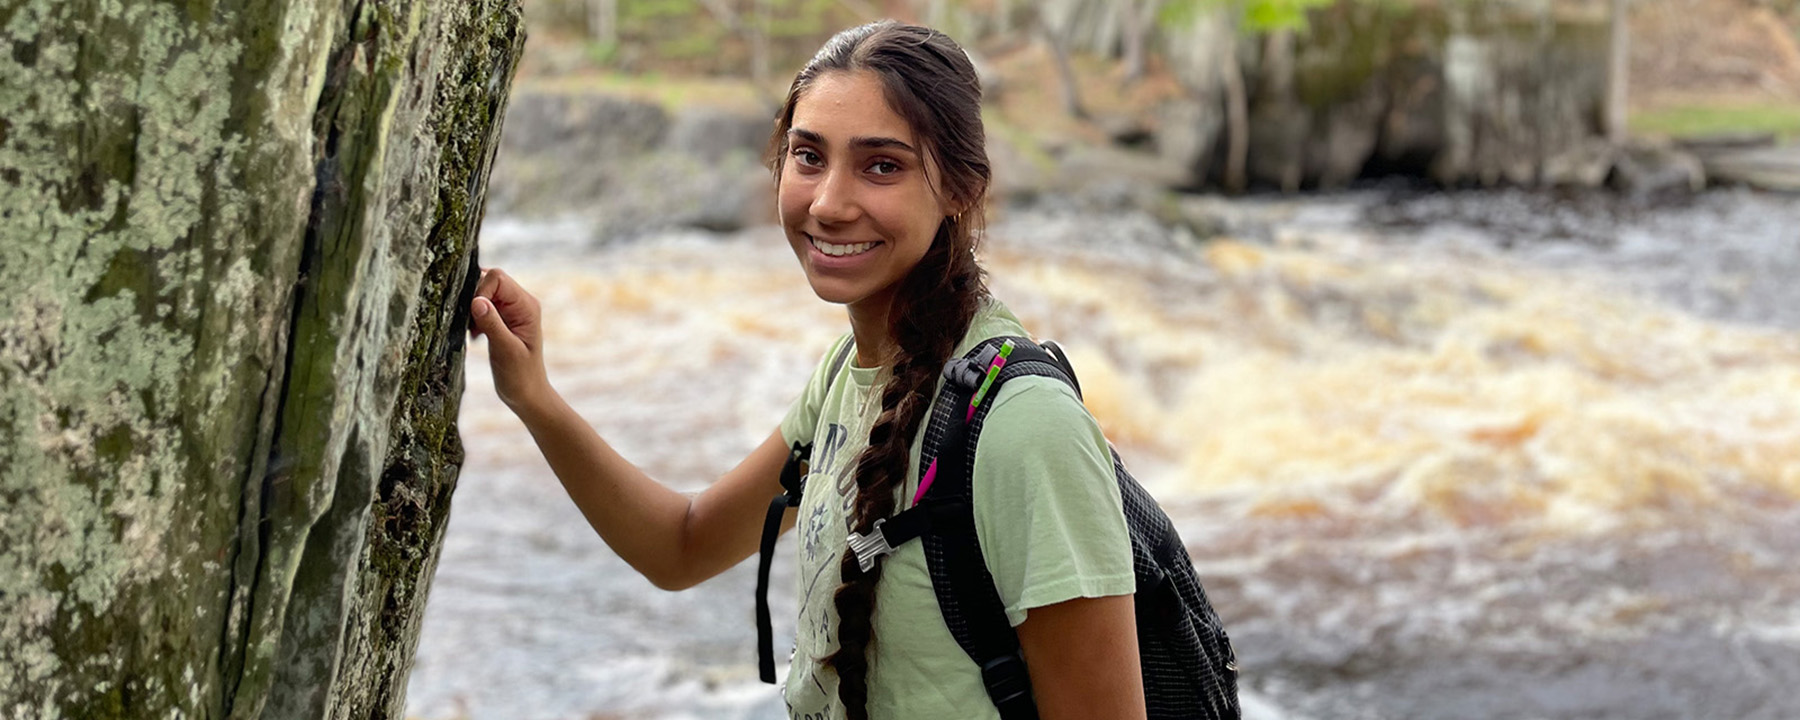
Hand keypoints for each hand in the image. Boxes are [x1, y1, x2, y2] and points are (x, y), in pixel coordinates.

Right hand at [469, 267, 549, 410]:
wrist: (526, 394)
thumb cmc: (520, 376)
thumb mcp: (505, 350)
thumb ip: (492, 324)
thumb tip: (477, 301)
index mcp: (527, 306)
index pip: (498, 278)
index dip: (480, 291)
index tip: (475, 316)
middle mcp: (521, 303)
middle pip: (489, 281)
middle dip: (475, 299)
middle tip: (474, 327)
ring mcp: (512, 310)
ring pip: (483, 293)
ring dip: (473, 310)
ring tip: (476, 333)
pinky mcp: (502, 318)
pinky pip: (482, 305)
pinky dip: (473, 317)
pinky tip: (476, 335)